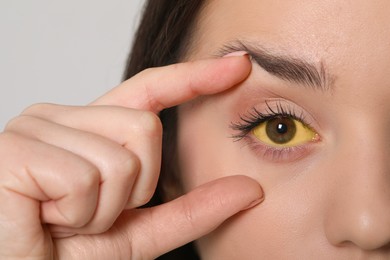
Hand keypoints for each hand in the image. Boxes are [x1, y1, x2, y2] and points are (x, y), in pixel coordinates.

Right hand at [0, 54, 262, 258]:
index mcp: (88, 130)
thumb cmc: (65, 256)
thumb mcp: (139, 230)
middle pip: (145, 128)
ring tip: (64, 221)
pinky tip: (45, 220)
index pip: (150, 90)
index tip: (238, 66)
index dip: (195, 77)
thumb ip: (192, 209)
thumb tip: (250, 190)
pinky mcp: (16, 147)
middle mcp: (60, 116)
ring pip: (121, 158)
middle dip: (133, 189)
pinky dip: (77, 216)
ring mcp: (36, 126)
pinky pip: (86, 178)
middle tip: (90, 215)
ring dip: (103, 210)